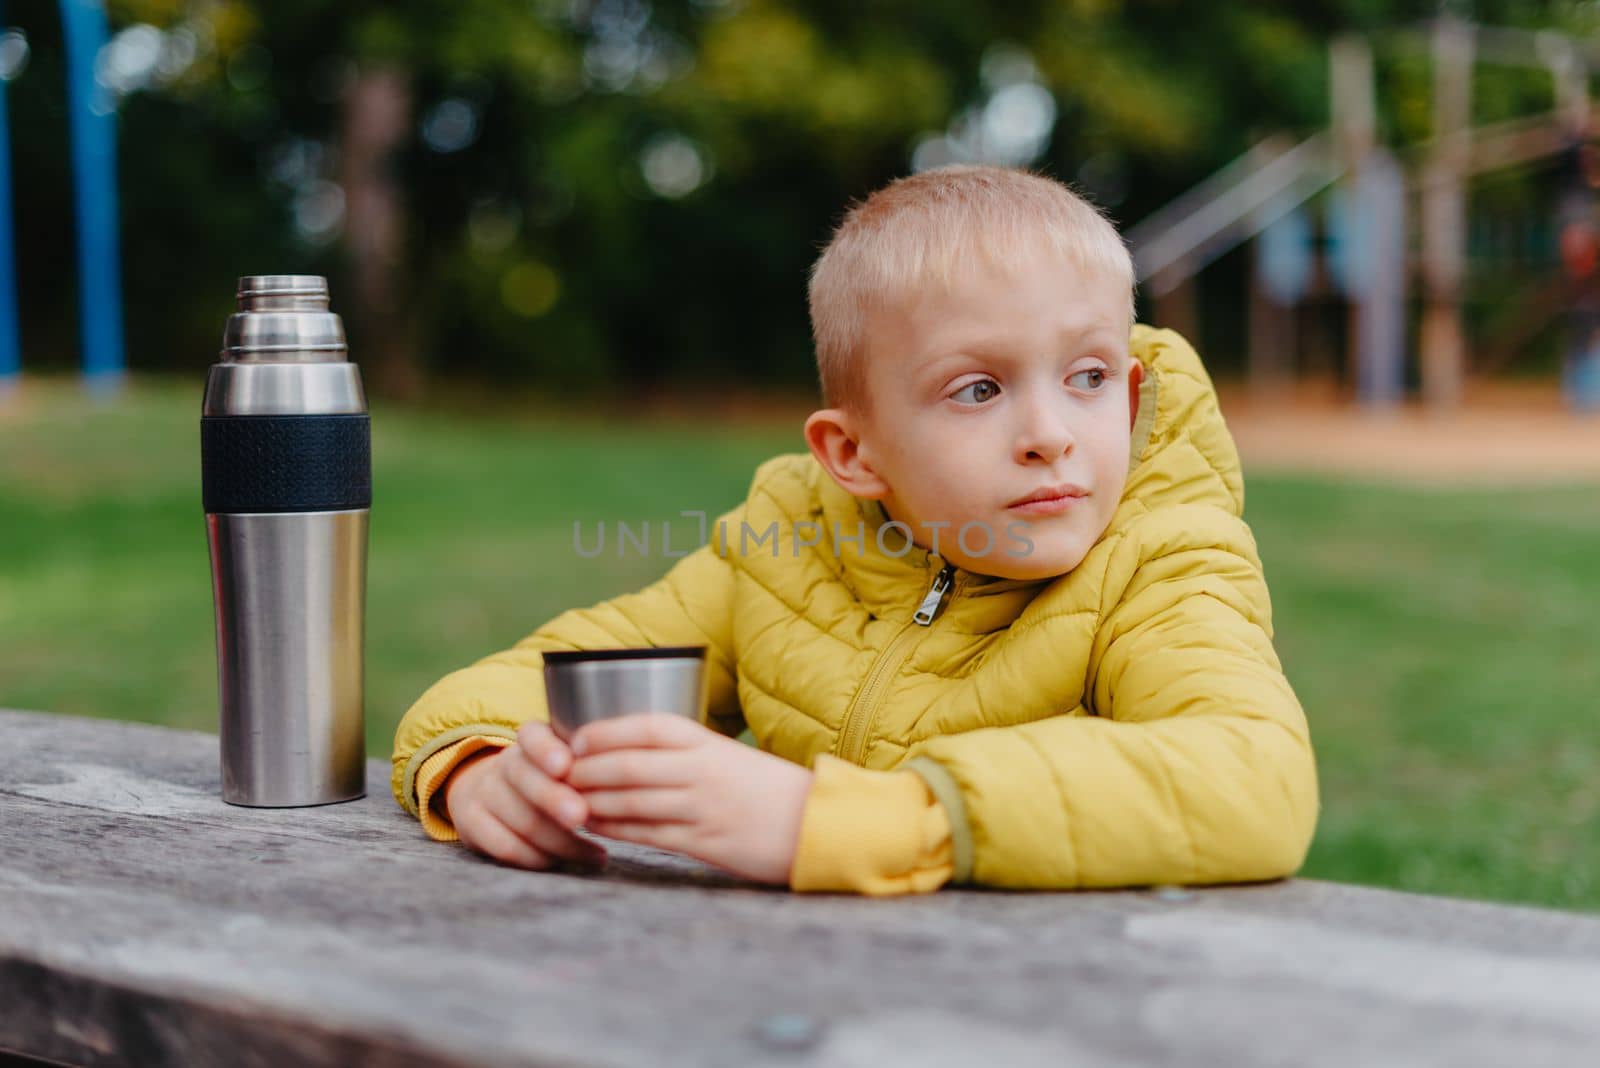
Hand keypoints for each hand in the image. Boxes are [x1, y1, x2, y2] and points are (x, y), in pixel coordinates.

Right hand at [441, 721, 607, 870]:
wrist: (489, 794)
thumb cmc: (548, 779)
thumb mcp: (564, 760)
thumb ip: (590, 764)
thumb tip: (629, 776)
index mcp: (530, 740)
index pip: (532, 736)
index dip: (546, 750)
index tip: (565, 765)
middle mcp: (504, 763)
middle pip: (526, 781)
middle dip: (555, 800)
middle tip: (582, 816)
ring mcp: (484, 793)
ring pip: (522, 820)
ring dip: (562, 842)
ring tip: (596, 855)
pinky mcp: (471, 824)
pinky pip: (506, 847)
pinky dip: (538, 859)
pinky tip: (564, 863)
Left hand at [566, 714, 813, 884]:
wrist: (817, 826)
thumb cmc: (770, 790)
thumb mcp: (730, 757)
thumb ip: (687, 753)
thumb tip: (632, 752)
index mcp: (709, 743)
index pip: (647, 727)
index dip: (605, 732)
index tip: (576, 740)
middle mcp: (702, 771)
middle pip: (628, 766)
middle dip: (585, 771)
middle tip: (555, 776)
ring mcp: (702, 808)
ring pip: (630, 801)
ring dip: (591, 802)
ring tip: (565, 803)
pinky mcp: (704, 843)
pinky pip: (647, 834)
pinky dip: (614, 829)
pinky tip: (594, 827)